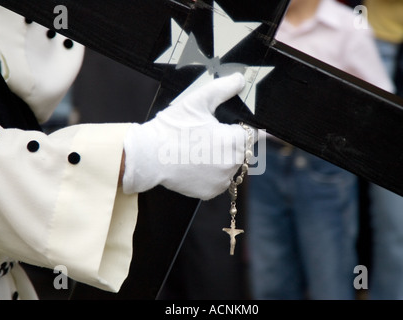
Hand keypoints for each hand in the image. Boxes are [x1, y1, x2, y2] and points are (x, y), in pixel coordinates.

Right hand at [122, 72, 251, 199]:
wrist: (148, 156)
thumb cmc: (172, 129)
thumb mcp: (197, 101)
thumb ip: (223, 88)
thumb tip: (240, 79)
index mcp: (234, 141)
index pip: (254, 133)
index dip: (244, 127)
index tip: (233, 126)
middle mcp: (233, 164)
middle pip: (242, 150)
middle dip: (231, 142)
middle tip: (208, 135)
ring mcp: (222, 180)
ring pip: (231, 166)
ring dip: (222, 158)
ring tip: (199, 149)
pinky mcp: (211, 192)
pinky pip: (219, 180)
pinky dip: (212, 173)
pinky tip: (196, 163)